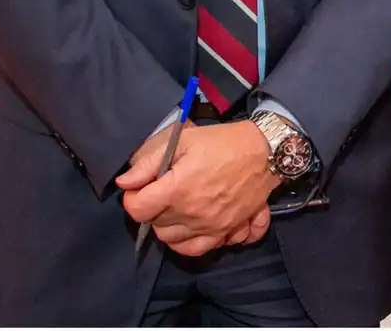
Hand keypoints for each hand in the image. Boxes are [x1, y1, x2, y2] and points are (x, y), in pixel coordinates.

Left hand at [118, 121, 281, 255]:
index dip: (133, 198)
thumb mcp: (184, 141)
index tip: (140, 189)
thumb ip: (149, 163)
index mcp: (178, 190)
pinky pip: (202, 250)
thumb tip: (125, 182)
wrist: (266, 152)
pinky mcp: (228, 231)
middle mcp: (193, 214)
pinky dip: (193, 243)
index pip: (138, 209)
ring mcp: (212, 227)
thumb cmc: (224, 143)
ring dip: (170, 228)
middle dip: (152, 210)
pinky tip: (194, 227)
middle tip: (162, 192)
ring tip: (176, 210)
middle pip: (156, 226)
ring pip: (175, 242)